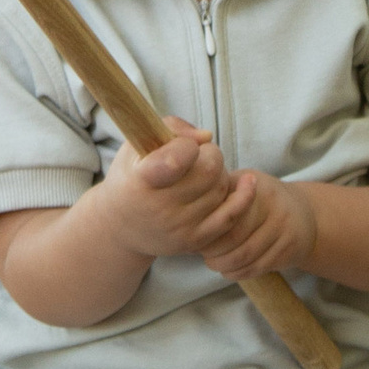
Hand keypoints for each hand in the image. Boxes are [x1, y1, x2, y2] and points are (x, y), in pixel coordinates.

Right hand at [89, 117, 237, 260]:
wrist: (120, 226)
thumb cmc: (131, 175)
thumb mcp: (136, 145)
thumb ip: (170, 128)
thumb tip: (206, 136)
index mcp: (141, 180)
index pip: (177, 159)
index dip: (187, 145)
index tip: (181, 145)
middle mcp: (160, 207)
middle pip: (210, 170)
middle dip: (211, 154)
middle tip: (199, 155)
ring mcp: (179, 226)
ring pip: (222, 188)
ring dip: (220, 173)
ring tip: (203, 171)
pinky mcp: (195, 240)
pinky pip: (231, 216)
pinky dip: (244, 196)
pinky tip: (248, 180)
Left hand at [187, 168, 317, 283]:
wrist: (304, 215)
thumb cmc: (262, 198)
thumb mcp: (244, 183)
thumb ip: (221, 191)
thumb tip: (188, 207)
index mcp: (258, 190)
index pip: (227, 216)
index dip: (209, 230)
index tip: (196, 235)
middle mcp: (274, 209)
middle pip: (235, 239)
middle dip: (213, 251)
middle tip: (202, 253)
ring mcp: (284, 231)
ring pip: (246, 257)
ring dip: (224, 265)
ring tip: (212, 263)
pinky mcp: (289, 252)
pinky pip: (258, 268)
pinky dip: (238, 273)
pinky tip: (228, 270)